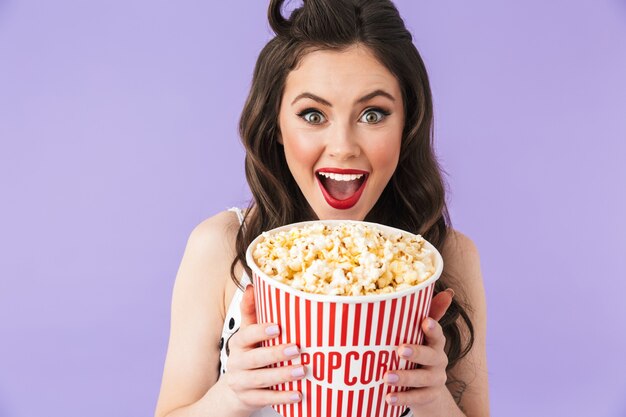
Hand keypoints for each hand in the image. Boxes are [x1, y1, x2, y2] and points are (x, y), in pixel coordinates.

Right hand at [224, 285, 304, 412]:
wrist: (235, 390)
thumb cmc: (248, 356)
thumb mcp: (247, 334)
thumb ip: (251, 312)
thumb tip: (252, 285)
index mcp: (239, 343)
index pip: (247, 335)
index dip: (261, 331)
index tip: (278, 327)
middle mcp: (238, 362)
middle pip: (255, 358)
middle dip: (276, 354)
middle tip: (296, 349)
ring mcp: (242, 382)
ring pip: (261, 379)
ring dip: (282, 375)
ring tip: (302, 371)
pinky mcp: (249, 399)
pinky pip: (266, 399)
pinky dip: (282, 398)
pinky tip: (298, 394)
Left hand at [384, 289, 461, 415]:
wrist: (431, 393)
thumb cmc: (421, 356)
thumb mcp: (423, 337)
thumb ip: (430, 314)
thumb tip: (448, 291)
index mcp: (435, 343)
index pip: (437, 334)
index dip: (433, 328)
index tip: (424, 321)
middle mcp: (438, 361)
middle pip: (431, 356)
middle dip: (416, 352)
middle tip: (400, 350)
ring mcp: (434, 380)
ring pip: (423, 379)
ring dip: (405, 377)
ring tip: (386, 376)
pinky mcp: (428, 397)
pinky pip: (417, 399)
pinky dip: (402, 398)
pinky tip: (388, 397)